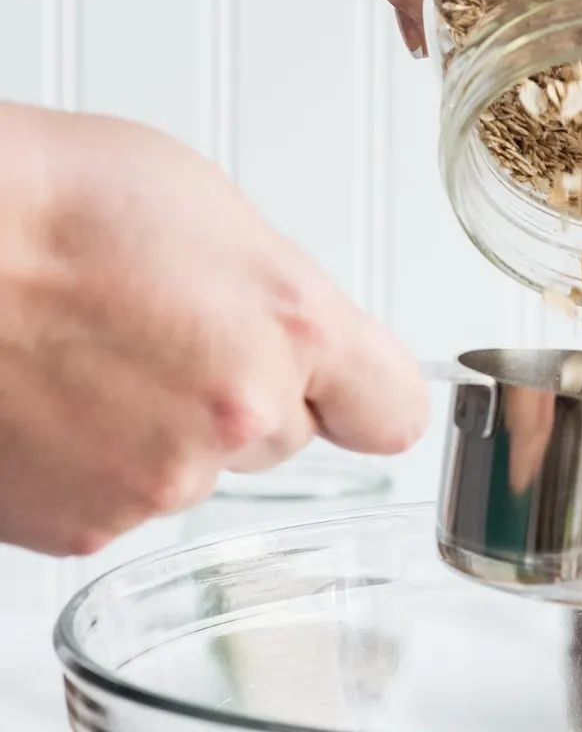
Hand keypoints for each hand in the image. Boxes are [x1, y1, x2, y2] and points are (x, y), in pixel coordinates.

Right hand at [0, 106, 427, 556]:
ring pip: (191, 471)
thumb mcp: (201, 208)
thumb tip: (289, 331)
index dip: (359, 393)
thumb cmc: (39, 203)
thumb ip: (274, 295)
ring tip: (81, 353)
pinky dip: (85, 463)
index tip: (343, 387)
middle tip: (156, 330)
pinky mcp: (83, 528)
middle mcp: (237, 420)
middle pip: (282, 437)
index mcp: (289, 329)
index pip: (391, 410)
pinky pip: (114, 501)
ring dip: (153, 429)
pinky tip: (44, 398)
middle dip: (236, 394)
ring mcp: (157, 483)